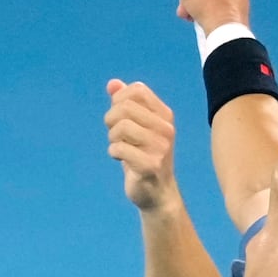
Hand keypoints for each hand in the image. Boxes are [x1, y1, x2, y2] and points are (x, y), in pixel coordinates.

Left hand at [105, 80, 180, 211]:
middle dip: (111, 120)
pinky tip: (121, 159)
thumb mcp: (135, 126)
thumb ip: (124, 103)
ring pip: (121, 127)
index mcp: (164, 115)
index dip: (119, 99)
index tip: (118, 115)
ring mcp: (160, 147)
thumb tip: (112, 83)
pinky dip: (113, 152)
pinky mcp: (151, 165)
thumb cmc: (144, 155)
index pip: (137, 90)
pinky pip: (119, 149)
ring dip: (112, 138)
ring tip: (119, 147)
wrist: (157, 193)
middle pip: (124, 107)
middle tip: (115, 134)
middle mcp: (166, 128)